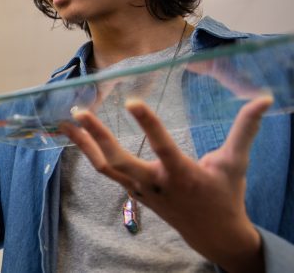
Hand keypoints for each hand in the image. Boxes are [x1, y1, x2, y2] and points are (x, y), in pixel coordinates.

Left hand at [60, 96, 272, 271]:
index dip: (148, 125)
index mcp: (182, 175)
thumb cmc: (224, 195)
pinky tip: (78, 135)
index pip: (162, 147)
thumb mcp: (236, 163)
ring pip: (105, 166)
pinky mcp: (133, 190)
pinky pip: (106, 170)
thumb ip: (246, 130)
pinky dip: (90, 152)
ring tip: (68, 119)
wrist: (211, 234)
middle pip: (118, 161)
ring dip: (84, 143)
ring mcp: (140, 188)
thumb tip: (264, 99)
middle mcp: (155, 183)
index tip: (132, 101)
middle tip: (80, 112)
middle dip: (97, 137)